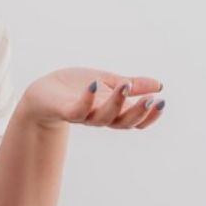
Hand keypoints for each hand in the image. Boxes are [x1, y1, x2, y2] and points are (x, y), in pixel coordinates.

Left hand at [16, 67, 165, 130]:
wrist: (44, 92)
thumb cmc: (77, 88)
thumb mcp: (109, 82)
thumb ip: (132, 84)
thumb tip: (159, 85)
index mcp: (113, 112)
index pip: (136, 121)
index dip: (149, 115)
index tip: (161, 102)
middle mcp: (100, 118)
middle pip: (123, 122)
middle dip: (138, 112)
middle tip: (151, 99)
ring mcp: (84, 116)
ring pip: (103, 117)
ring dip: (116, 103)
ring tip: (125, 85)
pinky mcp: (66, 110)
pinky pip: (78, 110)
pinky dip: (87, 99)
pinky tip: (94, 84)